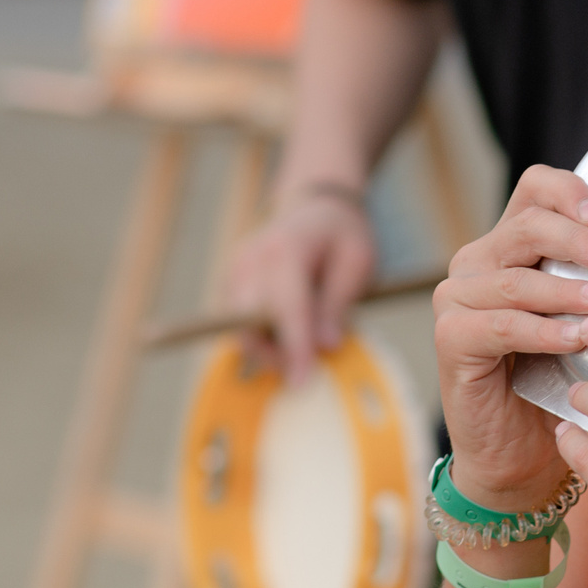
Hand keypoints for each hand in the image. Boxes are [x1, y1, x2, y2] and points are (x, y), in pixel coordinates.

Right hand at [224, 184, 375, 385]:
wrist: (315, 205)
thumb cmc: (342, 234)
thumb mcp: (357, 261)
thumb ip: (338, 303)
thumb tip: (325, 346)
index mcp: (286, 249)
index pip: (285, 308)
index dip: (293, 348)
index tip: (301, 382)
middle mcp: (251, 259)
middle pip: (248, 323)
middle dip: (274, 354)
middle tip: (306, 371)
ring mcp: (235, 269)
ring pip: (237, 327)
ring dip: (265, 348)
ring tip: (299, 351)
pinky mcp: (230, 281)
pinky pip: (235, 321)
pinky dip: (258, 335)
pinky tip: (286, 333)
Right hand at [432, 166, 587, 511]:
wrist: (527, 455)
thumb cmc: (567, 383)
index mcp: (513, 244)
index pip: (536, 188)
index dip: (570, 192)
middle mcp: (478, 262)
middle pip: (527, 225)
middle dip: (576, 240)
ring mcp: (457, 299)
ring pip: (514, 278)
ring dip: (564, 288)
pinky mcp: (451, 340)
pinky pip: (500, 325)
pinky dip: (541, 330)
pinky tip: (576, 339)